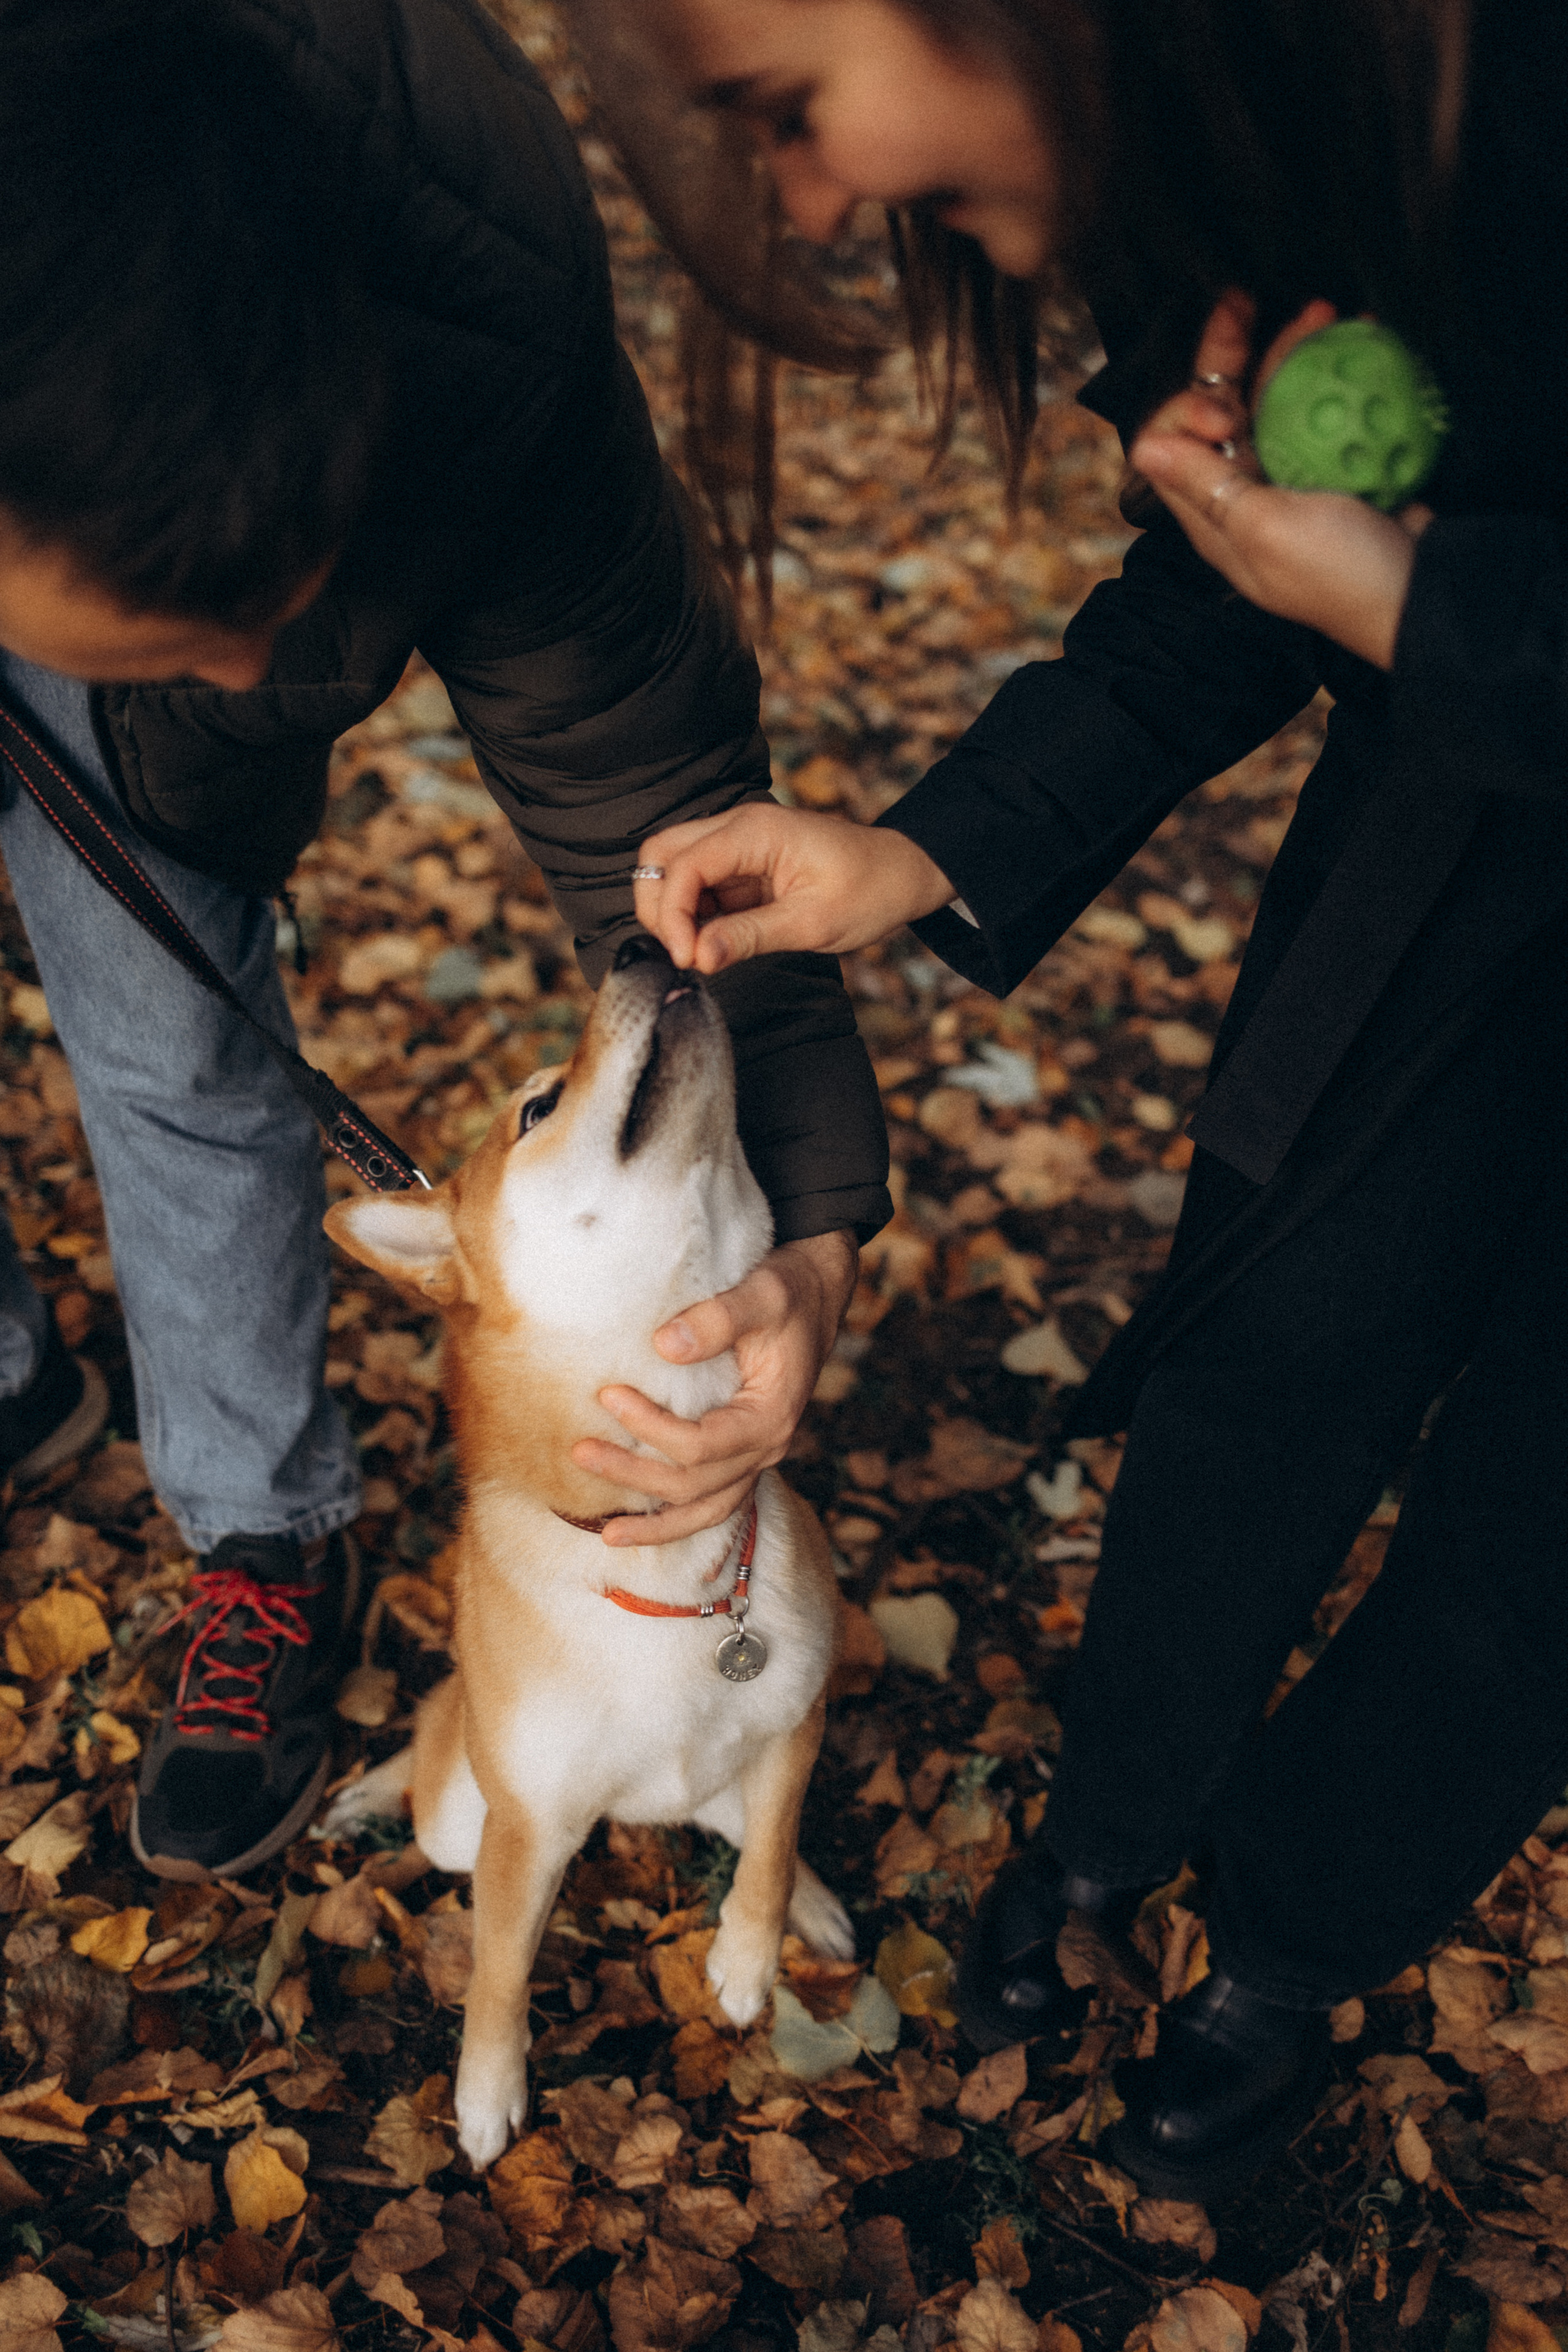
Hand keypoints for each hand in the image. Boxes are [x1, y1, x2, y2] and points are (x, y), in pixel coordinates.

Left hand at [570, 1229, 858, 1543]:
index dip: (650, 1428)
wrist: (815, 1294)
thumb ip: (718, 1318)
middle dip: (634, 1476)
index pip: (702, 1445)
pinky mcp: (744, 1453)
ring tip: (607, 1533)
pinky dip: (676, 1519)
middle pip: (695, 1485)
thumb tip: (663, 1344)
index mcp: (771, 1416)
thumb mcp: (762, 1293)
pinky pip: (712, 1501)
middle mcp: (768, 1447)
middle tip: (580, 1452)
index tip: (608, 1395)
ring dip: (656, 1524)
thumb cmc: (789, 1291)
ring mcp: (758, 1456)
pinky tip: (639, 1523)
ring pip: (707, 1510)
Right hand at [634, 801, 954, 972]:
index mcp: (755, 831)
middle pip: (661, 853)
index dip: (671, 914)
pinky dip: (694, 914)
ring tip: (701, 951)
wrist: (902, 874)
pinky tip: (714, 941)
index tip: (687, 959)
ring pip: (673, 866)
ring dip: (674, 910)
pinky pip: (699, 883)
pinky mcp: (742, 863)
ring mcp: (737, 843)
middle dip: (658, 905)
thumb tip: (699, 958)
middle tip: (683, 952)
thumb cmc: (870, 891)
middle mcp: (738, 827)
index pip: (683, 864)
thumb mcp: (812, 923)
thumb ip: (749, 937)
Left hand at [1129, 290, 1432, 668]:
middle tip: (1246, 298)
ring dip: (1291, 352)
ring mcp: (1295, 479)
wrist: (1424, 597)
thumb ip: (1207, 485)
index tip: (1228, 415)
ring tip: (1323, 311)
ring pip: (1276, 402)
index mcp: (1214, 517)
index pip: (1173, 444)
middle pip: (1222, 409)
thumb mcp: (1266, 528)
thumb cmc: (1341, 574)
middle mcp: (1246, 495)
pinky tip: (1360, 341)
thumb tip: (1143, 447)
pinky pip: (1328, 410)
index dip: (1188, 411)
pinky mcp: (1341, 467)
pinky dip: (1338, 375)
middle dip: (1229, 354)